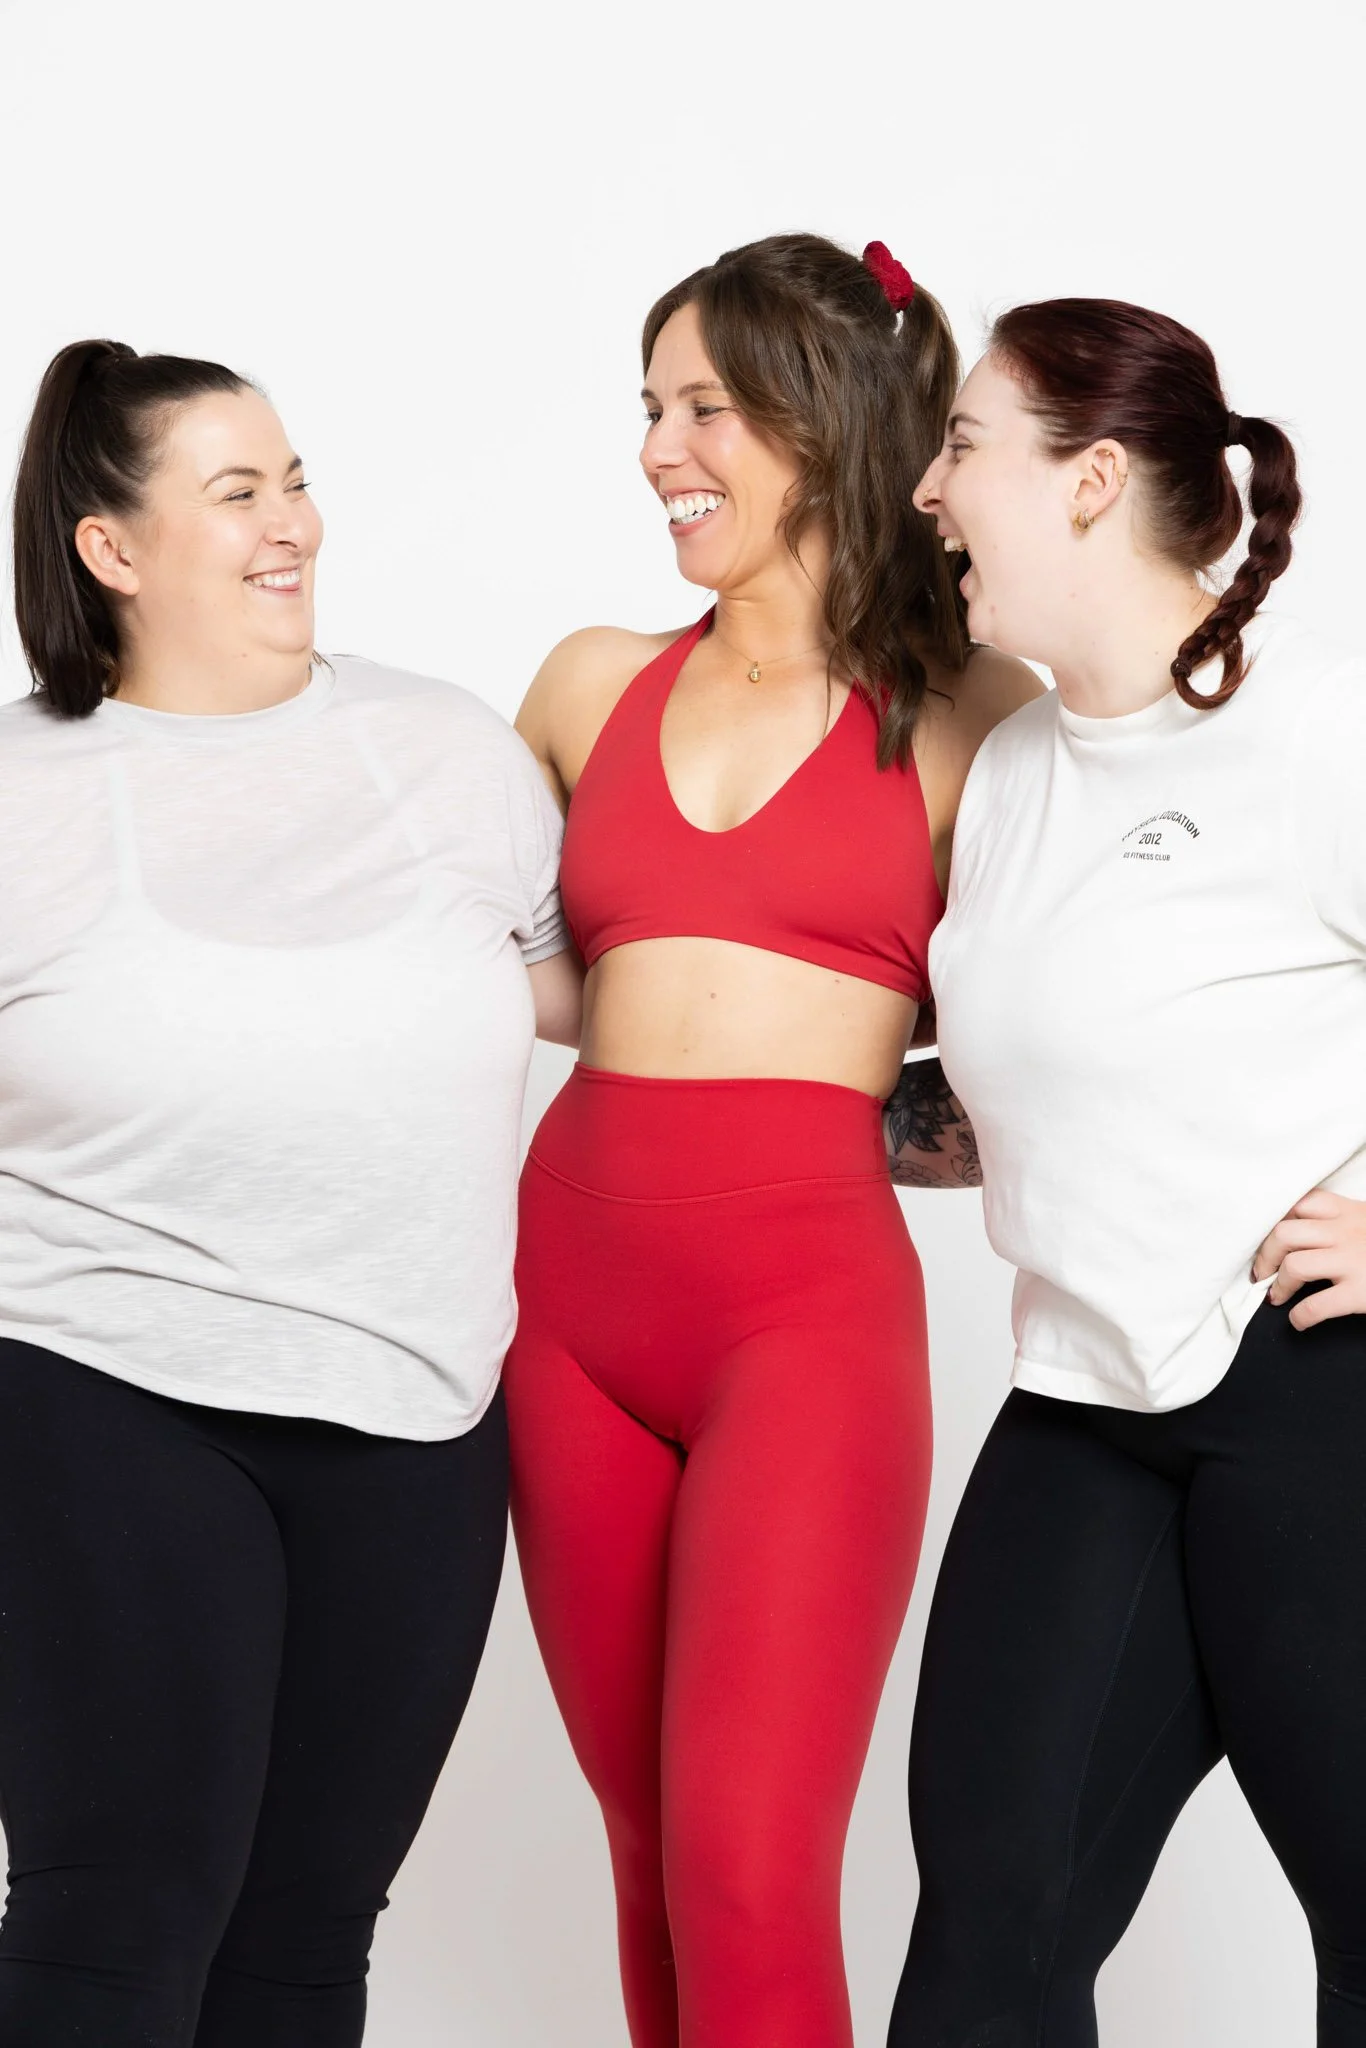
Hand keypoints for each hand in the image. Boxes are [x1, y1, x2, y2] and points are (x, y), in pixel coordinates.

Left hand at [1251, 1189, 1365, 1329]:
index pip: (1299, 1205)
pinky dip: (1299, 1317)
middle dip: (1266, 1255)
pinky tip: (1300, 1321)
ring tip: (1277, 1296)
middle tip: (1263, 1272)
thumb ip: (1346, 1221)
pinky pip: (1314, 1306)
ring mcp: (1352, 1262)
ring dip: (1278, 1284)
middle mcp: (1347, 1232)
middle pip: (1284, 1233)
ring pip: (1294, 1265)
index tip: (1272, 1240)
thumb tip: (1308, 1234)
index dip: (1277, 1223)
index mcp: (1351, 1212)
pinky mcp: (1360, 1293)